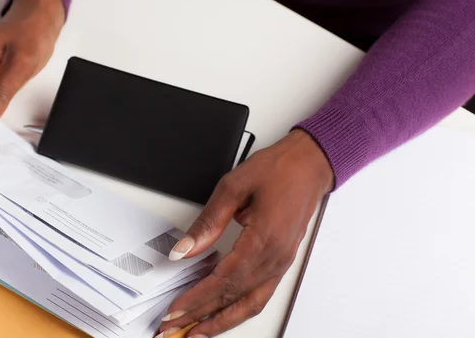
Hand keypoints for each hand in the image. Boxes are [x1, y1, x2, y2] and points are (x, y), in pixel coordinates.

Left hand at [158, 129, 333, 337]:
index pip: (222, 281)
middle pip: (233, 298)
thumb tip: (184, 250)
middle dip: (201, 317)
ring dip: (221, 321)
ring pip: (249, 304)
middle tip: (175, 328)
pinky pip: (259, 295)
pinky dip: (238, 310)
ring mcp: (281, 263)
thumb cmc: (279, 170)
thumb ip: (207, 222)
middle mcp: (275, 258)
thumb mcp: (233, 187)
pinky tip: (223, 313)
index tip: (175, 311)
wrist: (310, 165)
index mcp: (263, 240)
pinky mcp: (281, 261)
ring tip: (197, 332)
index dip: (196, 300)